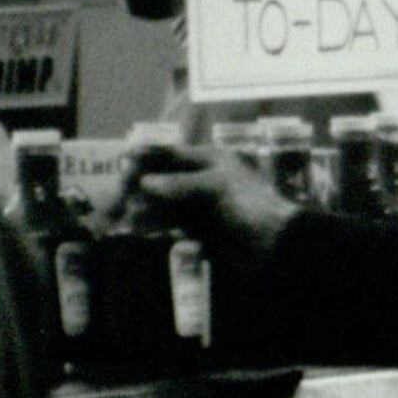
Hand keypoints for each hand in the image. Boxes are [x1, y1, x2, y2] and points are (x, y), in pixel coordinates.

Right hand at [118, 141, 296, 261]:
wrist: (276, 242)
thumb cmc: (249, 204)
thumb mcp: (213, 187)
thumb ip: (177, 184)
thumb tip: (144, 183)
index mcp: (211, 161)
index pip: (173, 154)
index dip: (149, 157)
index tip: (124, 161)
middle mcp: (206, 180)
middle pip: (168, 181)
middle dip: (145, 188)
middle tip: (121, 195)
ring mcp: (205, 207)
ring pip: (169, 206)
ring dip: (150, 210)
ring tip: (128, 217)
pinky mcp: (205, 232)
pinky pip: (178, 227)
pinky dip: (162, 228)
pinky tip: (146, 232)